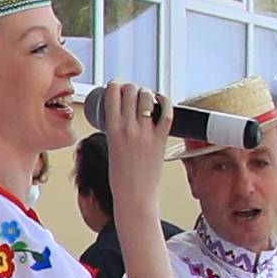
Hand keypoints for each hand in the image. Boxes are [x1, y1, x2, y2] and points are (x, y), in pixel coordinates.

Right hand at [96, 82, 165, 209]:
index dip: (115, 84)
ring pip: (147, 98)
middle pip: (130, 92)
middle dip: (131, 86)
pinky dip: (164, 101)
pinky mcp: (161, 139)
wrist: (134, 193)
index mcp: (112, 130)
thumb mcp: (110, 147)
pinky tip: (161, 99)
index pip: (113, 95)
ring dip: (146, 92)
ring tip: (145, 96)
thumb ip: (116, 130)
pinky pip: (166, 113)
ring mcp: (146, 133)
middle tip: (131, 91)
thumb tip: (123, 116)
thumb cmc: (120, 176)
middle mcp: (129, 128)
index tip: (117, 85)